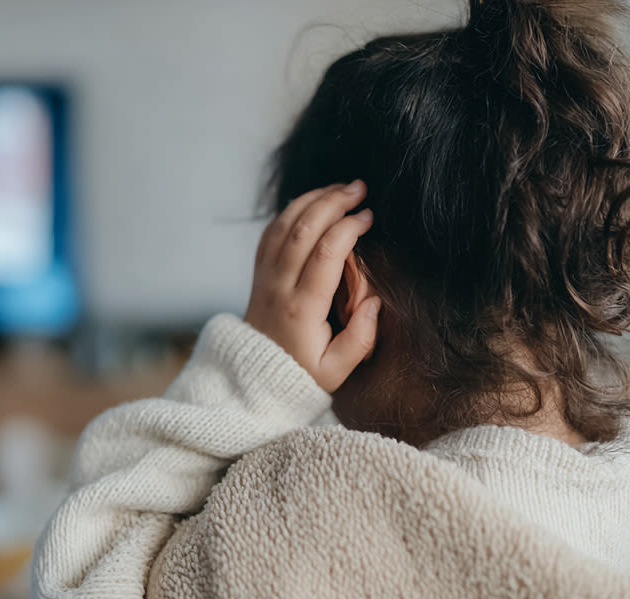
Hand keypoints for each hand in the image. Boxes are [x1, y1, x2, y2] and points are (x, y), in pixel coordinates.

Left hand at [244, 181, 380, 392]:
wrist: (254, 379)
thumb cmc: (301, 375)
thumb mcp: (336, 372)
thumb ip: (360, 339)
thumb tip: (375, 302)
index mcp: (301, 309)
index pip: (325, 254)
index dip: (348, 228)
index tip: (369, 217)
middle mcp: (279, 287)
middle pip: (302, 230)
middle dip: (332, 202)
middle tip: (359, 188)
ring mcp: (265, 278)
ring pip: (284, 226)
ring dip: (312, 200)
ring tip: (340, 188)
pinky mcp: (259, 274)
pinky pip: (270, 233)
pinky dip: (291, 211)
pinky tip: (312, 202)